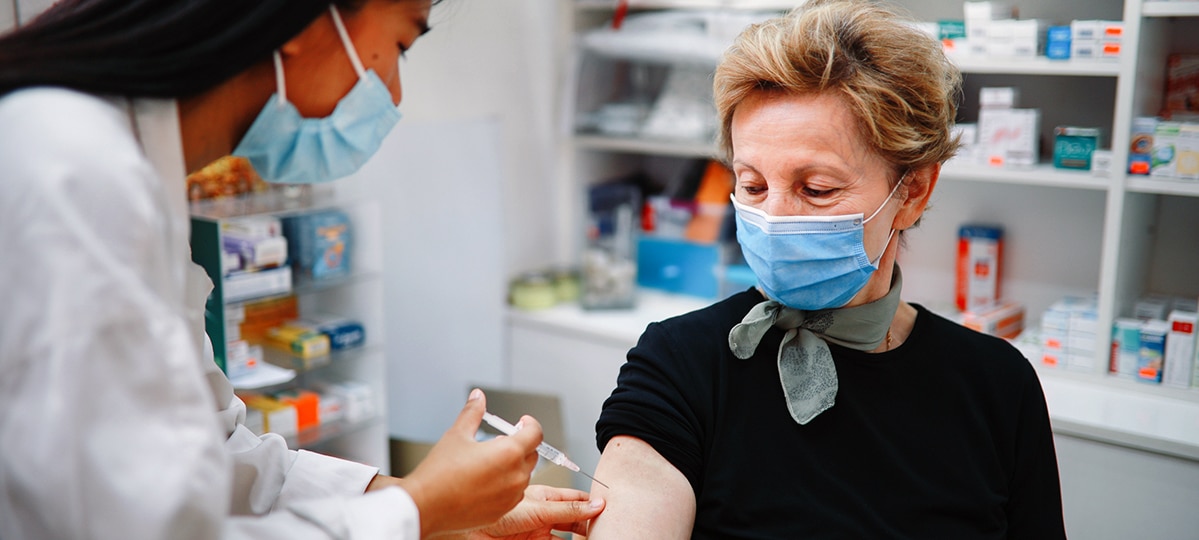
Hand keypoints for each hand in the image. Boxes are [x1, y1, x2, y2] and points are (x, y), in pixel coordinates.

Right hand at [379, 389, 541, 535]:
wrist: (425, 506)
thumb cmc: (439, 473)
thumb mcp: (457, 434)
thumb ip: (473, 412)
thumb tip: (478, 397)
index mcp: (509, 453)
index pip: (536, 434)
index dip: (530, 424)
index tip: (522, 422)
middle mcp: (515, 476)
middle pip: (531, 454)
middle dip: (521, 445)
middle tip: (500, 441)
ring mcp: (510, 497)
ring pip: (523, 476)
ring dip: (513, 466)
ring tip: (489, 462)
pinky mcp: (502, 511)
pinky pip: (513, 494)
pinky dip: (506, 485)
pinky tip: (485, 482)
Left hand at [437, 485, 605, 539]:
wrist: (471, 532)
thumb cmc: (495, 511)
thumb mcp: (538, 508)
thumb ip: (568, 510)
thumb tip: (596, 505)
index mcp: (545, 497)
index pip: (575, 499)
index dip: (592, 503)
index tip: (609, 507)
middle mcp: (544, 514)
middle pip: (575, 520)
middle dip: (589, 523)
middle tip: (606, 527)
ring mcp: (540, 532)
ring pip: (568, 536)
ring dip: (580, 536)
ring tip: (595, 536)